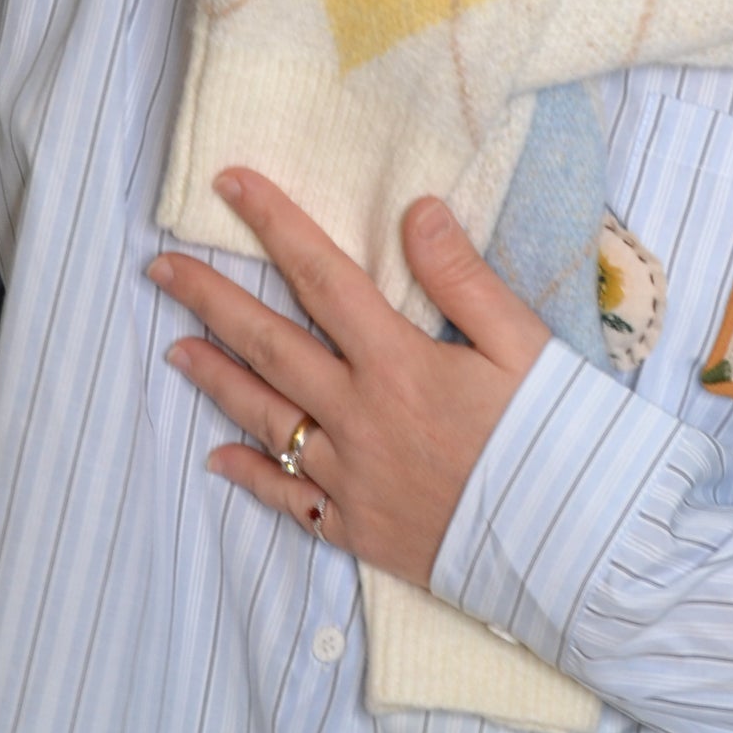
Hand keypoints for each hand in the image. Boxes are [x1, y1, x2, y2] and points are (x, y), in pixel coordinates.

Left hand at [148, 170, 551, 585]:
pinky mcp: (357, 528)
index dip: (275, 224)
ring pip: (266, 418)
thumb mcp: (525, 342)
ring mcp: (352, 476)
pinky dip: (249, 477)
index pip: (322, 275)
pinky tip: (217, 459)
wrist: (573, 546)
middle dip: (211, 301)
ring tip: (176, 349)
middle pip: (270, 344)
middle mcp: (360, 415)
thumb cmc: (556, 437)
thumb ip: (465, 277)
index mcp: (399, 361)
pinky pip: (289, 498)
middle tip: (160, 270)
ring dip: (217, 380)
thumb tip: (416, 210)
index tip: (231, 185)